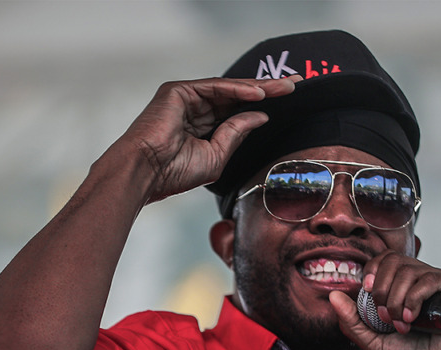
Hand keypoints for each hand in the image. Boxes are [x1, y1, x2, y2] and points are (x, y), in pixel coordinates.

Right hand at [117, 76, 299, 201]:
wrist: (146, 172)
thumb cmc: (174, 172)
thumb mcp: (216, 155)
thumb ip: (237, 133)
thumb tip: (260, 116)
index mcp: (202, 127)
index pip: (238, 112)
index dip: (263, 107)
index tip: (289, 103)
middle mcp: (194, 109)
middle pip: (237, 96)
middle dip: (267, 90)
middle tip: (294, 85)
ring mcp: (186, 98)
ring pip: (228, 89)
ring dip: (258, 87)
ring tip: (284, 87)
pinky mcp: (178, 91)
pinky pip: (215, 87)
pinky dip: (238, 89)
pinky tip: (259, 93)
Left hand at [329, 251, 440, 349]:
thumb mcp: (375, 344)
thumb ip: (352, 322)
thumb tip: (333, 296)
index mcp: (405, 290)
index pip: (385, 261)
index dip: (372, 271)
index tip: (367, 291)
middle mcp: (423, 281)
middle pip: (394, 260)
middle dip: (382, 289)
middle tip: (385, 317)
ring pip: (409, 270)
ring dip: (397, 299)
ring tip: (402, 324)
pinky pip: (430, 278)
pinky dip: (415, 298)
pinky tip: (413, 318)